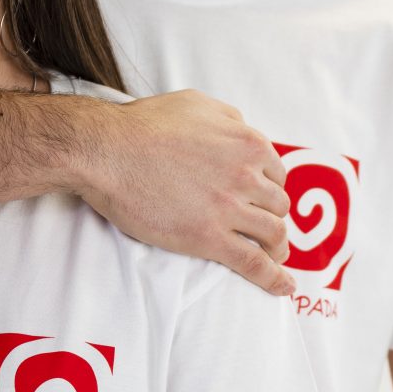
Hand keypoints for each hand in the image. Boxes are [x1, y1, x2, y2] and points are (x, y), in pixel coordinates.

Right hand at [80, 93, 293, 295]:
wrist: (108, 152)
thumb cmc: (145, 125)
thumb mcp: (197, 103)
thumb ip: (228, 118)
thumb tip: (243, 129)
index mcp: (247, 143)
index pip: (276, 173)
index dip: (270, 189)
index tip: (262, 201)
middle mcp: (246, 175)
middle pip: (278, 205)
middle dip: (274, 218)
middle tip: (266, 230)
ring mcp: (229, 209)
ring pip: (273, 234)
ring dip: (278, 248)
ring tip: (275, 257)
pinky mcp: (209, 238)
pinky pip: (253, 263)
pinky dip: (273, 278)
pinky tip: (283, 288)